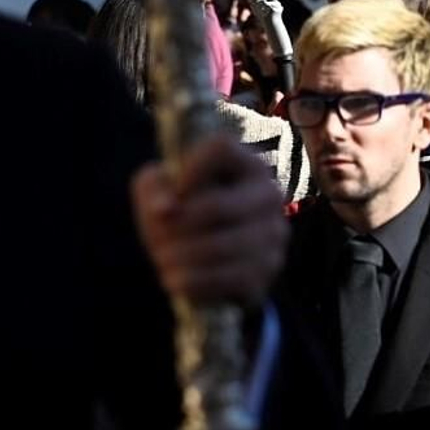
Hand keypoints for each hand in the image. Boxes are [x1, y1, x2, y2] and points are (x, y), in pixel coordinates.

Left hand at [131, 134, 287, 307]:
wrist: (208, 256)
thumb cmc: (183, 210)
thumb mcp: (161, 189)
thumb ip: (155, 187)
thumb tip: (166, 210)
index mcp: (244, 163)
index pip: (219, 147)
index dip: (188, 169)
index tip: (173, 191)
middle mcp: (269, 192)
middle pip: (217, 206)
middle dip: (178, 227)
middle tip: (159, 237)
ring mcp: (274, 232)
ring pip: (221, 247)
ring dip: (181, 258)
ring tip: (164, 259)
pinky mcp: (269, 267)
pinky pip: (229, 278)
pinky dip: (195, 282)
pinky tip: (178, 279)